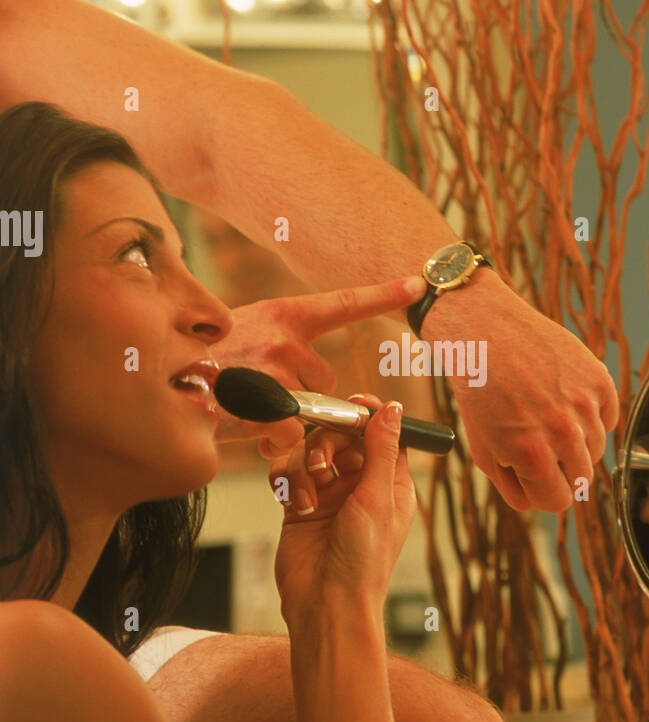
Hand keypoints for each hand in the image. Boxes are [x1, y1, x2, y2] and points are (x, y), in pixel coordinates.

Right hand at [212, 276, 425, 451]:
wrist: (155, 378)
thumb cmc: (203, 360)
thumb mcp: (246, 336)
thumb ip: (283, 350)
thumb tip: (315, 391)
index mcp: (283, 314)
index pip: (343, 303)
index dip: (383, 294)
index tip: (418, 282)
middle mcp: (282, 338)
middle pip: (325, 379)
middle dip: (304, 395)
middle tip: (262, 390)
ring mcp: (271, 372)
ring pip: (307, 410)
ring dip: (284, 419)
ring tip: (245, 404)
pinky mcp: (262, 407)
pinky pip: (288, 434)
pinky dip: (270, 439)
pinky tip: (242, 424)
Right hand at [267, 392, 416, 627]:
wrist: (325, 603)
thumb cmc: (363, 561)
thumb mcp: (378, 498)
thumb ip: (381, 449)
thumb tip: (393, 408)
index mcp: (390, 482)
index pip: (381, 433)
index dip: (366, 416)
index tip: (350, 406)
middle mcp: (360, 484)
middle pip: (340, 436)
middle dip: (327, 443)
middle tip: (322, 463)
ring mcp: (328, 493)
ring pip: (309, 451)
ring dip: (303, 467)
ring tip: (308, 497)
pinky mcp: (299, 503)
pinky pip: (288, 472)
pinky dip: (288, 482)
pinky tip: (296, 505)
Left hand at [428, 277, 618, 512]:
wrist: (484, 328)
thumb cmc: (479, 391)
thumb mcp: (484, 449)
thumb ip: (514, 486)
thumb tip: (542, 503)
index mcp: (532, 454)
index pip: (559, 502)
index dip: (543, 492)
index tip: (532, 476)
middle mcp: (564, 431)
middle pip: (581, 479)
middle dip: (559, 469)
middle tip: (536, 442)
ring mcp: (585, 403)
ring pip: (596, 449)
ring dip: (574, 441)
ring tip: (543, 414)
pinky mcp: (599, 379)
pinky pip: (607, 418)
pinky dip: (590, 415)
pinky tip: (561, 396)